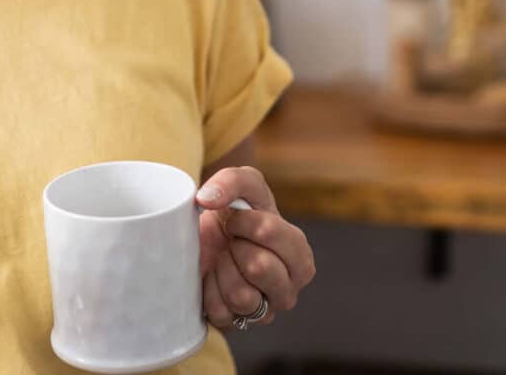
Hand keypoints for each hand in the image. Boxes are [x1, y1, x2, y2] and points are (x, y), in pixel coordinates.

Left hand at [196, 165, 314, 329]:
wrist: (205, 237)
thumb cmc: (233, 212)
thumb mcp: (243, 184)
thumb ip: (232, 180)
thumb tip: (207, 198)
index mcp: (300, 256)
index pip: (269, 232)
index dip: (243, 219)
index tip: (236, 219)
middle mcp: (288, 290)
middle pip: (259, 266)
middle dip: (235, 245)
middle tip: (232, 242)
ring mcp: (264, 312)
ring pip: (242, 296)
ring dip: (222, 269)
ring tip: (224, 260)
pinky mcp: (237, 326)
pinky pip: (221, 312)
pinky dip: (208, 290)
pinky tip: (213, 278)